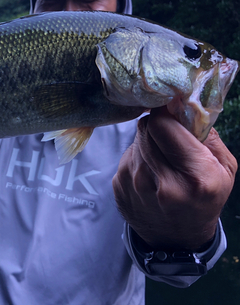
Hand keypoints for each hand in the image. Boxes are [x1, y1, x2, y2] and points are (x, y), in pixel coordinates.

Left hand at [113, 106, 236, 250]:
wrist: (176, 239)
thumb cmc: (205, 199)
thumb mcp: (223, 169)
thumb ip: (208, 134)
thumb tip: (185, 103)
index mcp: (195, 178)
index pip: (162, 125)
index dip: (166, 113)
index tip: (172, 111)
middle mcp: (161, 182)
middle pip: (146, 128)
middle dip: (159, 125)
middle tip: (170, 133)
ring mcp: (135, 185)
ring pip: (136, 140)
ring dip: (149, 141)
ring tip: (163, 158)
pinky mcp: (118, 186)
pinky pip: (127, 156)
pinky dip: (139, 157)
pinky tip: (150, 171)